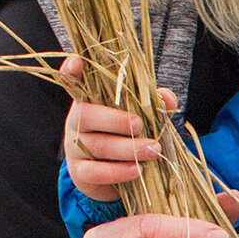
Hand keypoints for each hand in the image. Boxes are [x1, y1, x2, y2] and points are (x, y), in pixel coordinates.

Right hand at [59, 57, 179, 200]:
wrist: (119, 176)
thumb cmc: (129, 137)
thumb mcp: (143, 118)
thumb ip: (154, 105)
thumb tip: (166, 97)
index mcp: (90, 101)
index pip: (75, 82)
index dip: (72, 71)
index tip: (77, 61)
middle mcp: (77, 121)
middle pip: (87, 115)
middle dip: (115, 119)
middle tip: (140, 124)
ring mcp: (74, 147)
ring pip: (96, 145)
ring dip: (127, 148)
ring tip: (153, 150)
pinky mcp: (79, 172)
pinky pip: (95, 172)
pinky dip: (118, 172)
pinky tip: (137, 170)